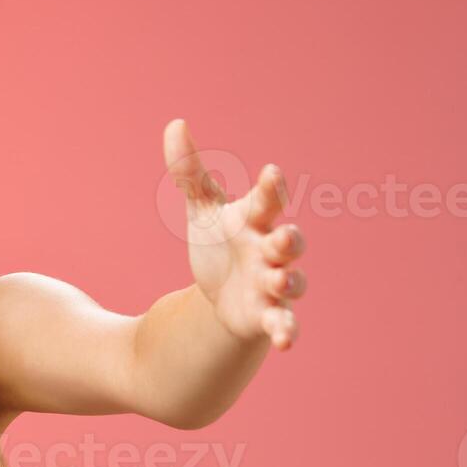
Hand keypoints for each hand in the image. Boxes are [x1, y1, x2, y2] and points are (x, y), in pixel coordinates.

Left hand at [162, 119, 308, 350]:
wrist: (222, 292)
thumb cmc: (220, 243)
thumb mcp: (202, 210)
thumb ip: (190, 170)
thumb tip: (175, 124)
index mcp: (257, 220)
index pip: (268, 201)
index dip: (271, 189)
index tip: (271, 174)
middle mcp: (271, 251)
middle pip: (289, 243)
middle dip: (289, 240)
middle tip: (282, 236)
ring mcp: (273, 285)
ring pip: (291, 283)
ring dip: (289, 283)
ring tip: (279, 283)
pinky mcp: (267, 316)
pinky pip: (283, 322)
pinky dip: (286, 330)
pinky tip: (284, 341)